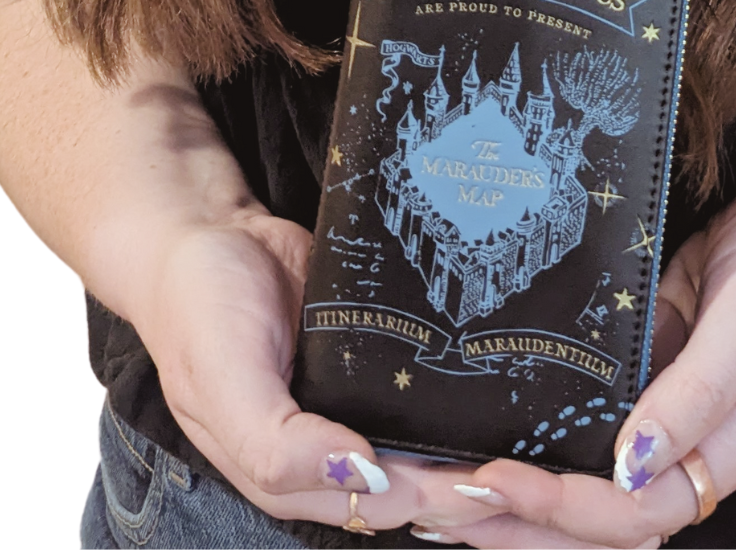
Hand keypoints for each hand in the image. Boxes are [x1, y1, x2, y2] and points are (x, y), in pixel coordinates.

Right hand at [128, 208, 510, 529]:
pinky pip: (420, 378)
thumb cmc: (198, 312)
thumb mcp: (222, 384)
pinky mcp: (374, 351)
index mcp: (291, 473)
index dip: (439, 498)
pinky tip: (501, 379)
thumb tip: (362, 476)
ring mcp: (355, 397)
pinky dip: (457, 387)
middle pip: (417, 479)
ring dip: (474, 443)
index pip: (383, 504)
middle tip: (533, 463)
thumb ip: (277, 445)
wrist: (206, 231)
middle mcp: (331, 443)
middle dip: (473, 482)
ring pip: (426, 437)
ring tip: (536, 435)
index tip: (494, 481)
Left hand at [414, 179, 735, 546]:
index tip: (493, 476)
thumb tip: (634, 462)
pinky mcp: (643, 380)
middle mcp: (690, 448)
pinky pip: (585, 430)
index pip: (636, 512)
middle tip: (435, 505)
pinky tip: (481, 438)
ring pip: (586, 486)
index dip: (563, 508)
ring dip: (516, 498)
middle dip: (516, 522)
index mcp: (726, 447)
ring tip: (439, 491)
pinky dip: (535, 446)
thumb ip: (701, 389)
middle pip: (599, 521)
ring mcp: (664, 418)